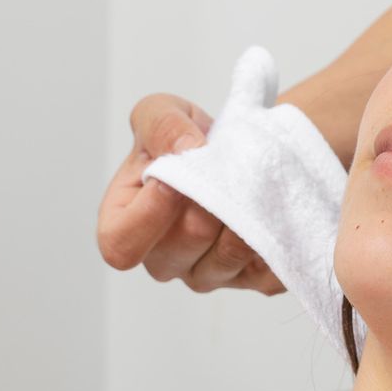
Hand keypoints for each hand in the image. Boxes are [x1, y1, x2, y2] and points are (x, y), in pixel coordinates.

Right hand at [95, 92, 285, 295]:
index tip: (173, 178)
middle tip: (223, 170)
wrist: (234, 149)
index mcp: (124, 225)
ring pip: (225, 256)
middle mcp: (162, 258)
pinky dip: (270, 228)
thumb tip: (187, 149)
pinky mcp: (248, 278)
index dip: (147, 215)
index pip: (121, 245)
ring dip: (241, 212)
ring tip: (247, 181)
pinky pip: (262, 264)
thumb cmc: (184, 138)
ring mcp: (205, 273)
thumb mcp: (162, 112)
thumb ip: (160, 123)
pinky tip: (267, 203)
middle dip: (205, 202)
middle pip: (181, 247)